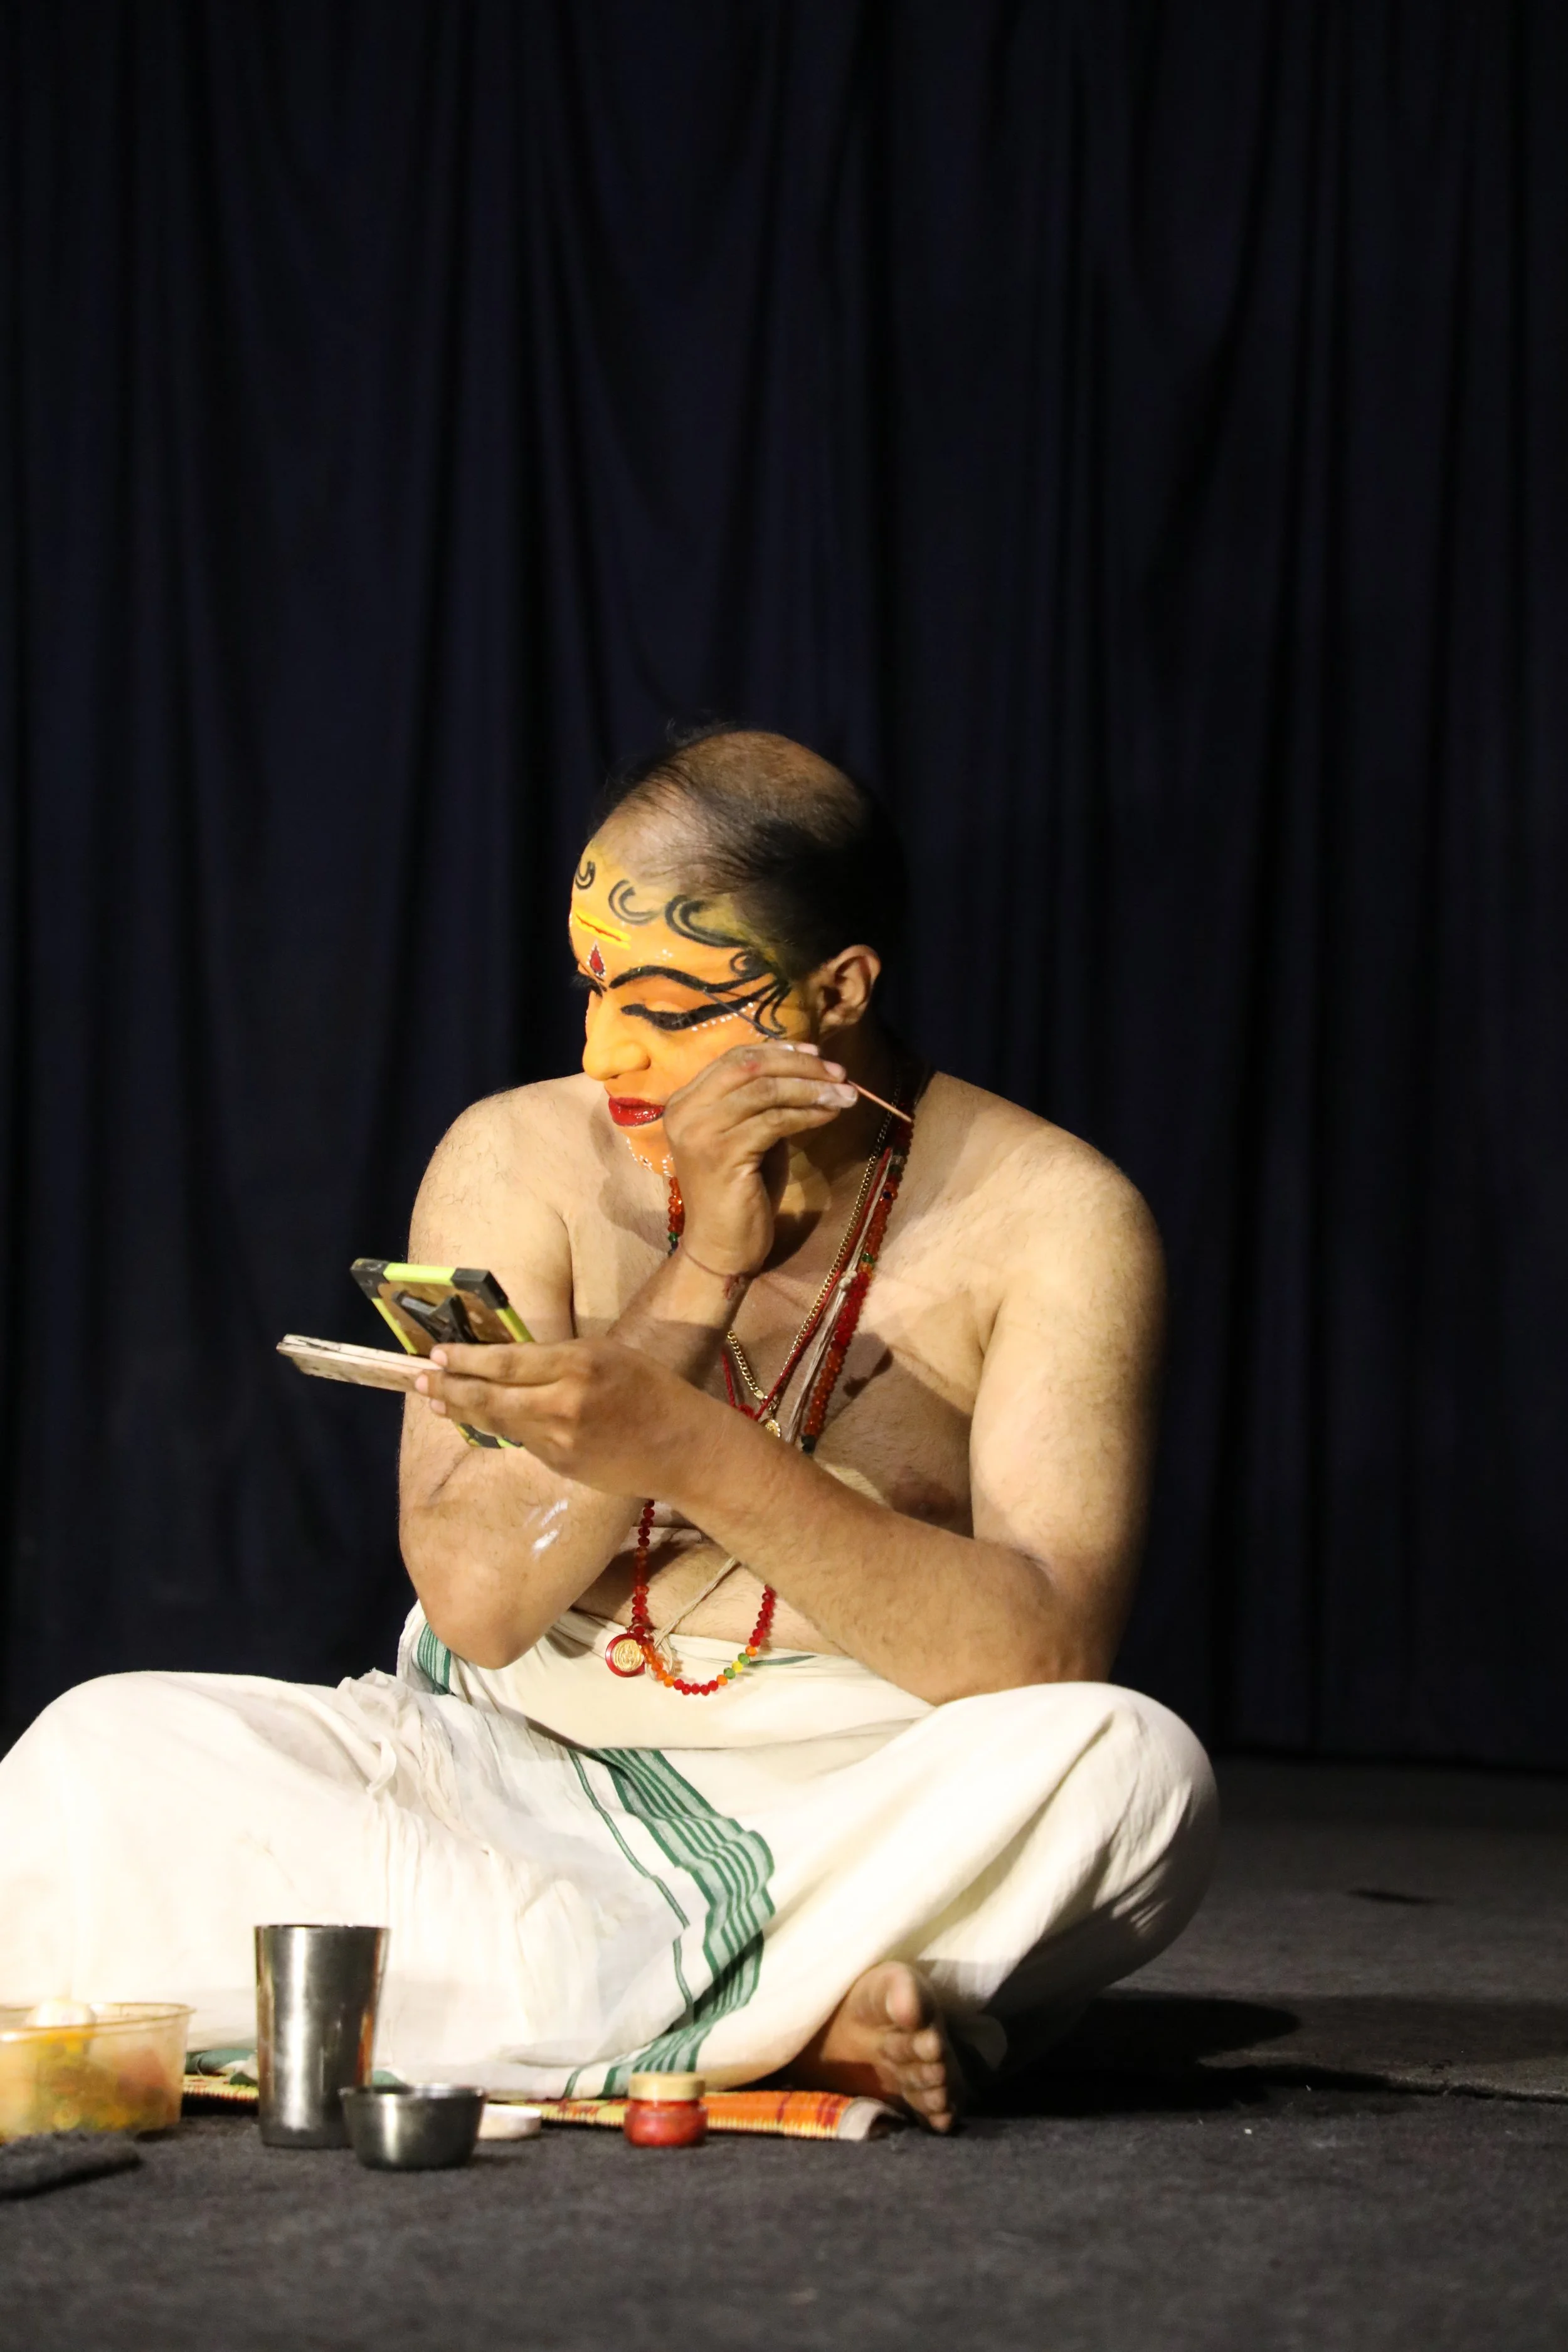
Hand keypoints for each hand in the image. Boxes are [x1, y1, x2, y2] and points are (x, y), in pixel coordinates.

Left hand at [415, 1339, 708, 1492]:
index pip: (507, 1362)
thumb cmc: (651, 1390)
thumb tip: (506, 1364)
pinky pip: (522, 1441)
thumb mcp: (607, 1355)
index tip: (437, 1354)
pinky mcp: (560, 1464)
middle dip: (449, 1388)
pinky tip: (483, 1419)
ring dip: (464, 1411)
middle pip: (491, 1396)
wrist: (682, 1448)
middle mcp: (563, 1403)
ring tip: (438, 1401)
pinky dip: (501, 1428)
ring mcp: (560, 1440)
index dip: (466, 1359)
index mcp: (579, 1364)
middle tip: (420, 1380)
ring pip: (499, 1422)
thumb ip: (558, 1361)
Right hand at [661, 1042, 857, 1275]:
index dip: (779, 1051)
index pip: (735, 1058)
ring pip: (764, 1090)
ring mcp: (700, 1132)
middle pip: (748, 1066)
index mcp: (686, 1101)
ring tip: (845, 1095)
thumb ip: (761, 1103)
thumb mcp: (748, 1136)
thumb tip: (806, 1070)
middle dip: (800, 1065)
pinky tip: (829, 1116)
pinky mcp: (722, 1155)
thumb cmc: (739, 1193)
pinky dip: (807, 1113)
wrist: (721, 1246)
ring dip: (811, 1089)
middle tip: (839, 1073)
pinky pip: (774, 1121)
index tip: (817, 1054)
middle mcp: (686, 1111)